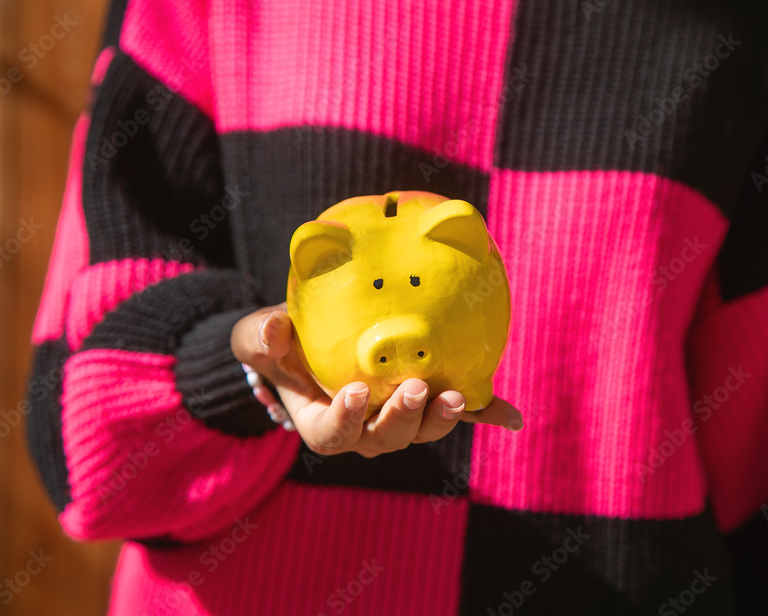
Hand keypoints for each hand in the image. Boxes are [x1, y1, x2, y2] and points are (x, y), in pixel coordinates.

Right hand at [230, 303, 522, 458]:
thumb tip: (274, 330)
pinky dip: (482, 414)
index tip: (357, 392)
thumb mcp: (257, 338)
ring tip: (458, 396)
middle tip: (418, 388)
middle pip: (385, 438)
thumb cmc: (280, 344)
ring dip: (442, 418)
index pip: (333, 434)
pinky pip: (454, 412)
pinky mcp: (424, 402)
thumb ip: (259, 338)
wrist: (308, 343)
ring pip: (420, 430)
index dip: (347, 420)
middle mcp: (362, 429)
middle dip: (404, 419)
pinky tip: (510, 416)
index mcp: (321, 422)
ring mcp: (396, 418)